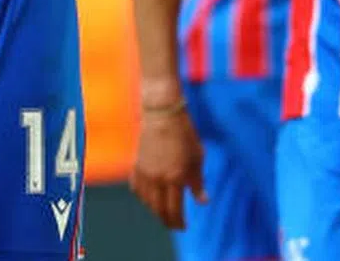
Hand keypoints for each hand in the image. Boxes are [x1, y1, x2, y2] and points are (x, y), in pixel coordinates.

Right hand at [131, 105, 206, 229]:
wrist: (162, 113)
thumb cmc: (184, 134)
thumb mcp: (197, 158)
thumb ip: (198, 183)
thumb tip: (203, 201)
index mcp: (175, 178)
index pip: (174, 210)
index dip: (178, 222)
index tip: (183, 227)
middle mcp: (157, 178)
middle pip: (159, 210)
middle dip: (166, 220)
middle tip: (173, 224)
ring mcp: (145, 172)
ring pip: (146, 201)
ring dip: (155, 210)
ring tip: (162, 212)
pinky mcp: (136, 164)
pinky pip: (136, 188)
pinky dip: (142, 196)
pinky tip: (148, 197)